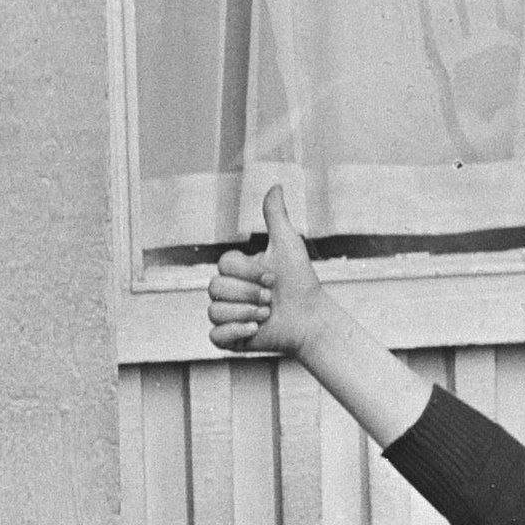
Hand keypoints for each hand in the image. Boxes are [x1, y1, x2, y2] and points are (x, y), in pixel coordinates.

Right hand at [205, 186, 335, 359]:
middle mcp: (227, 292)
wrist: (310, 319)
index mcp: (236, 270)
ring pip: (214, 311)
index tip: (272, 279)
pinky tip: (255, 330)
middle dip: (248, 294)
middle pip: (215, 288)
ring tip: (266, 315)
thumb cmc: (300, 282)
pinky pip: (215, 336)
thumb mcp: (287, 245)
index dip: (248, 273)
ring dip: (245, 312)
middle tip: (271, 299)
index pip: (223, 265)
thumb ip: (276, 216)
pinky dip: (235, 331)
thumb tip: (275, 185)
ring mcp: (226, 315)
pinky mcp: (228, 339)